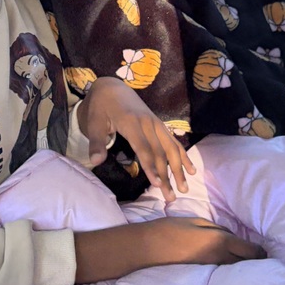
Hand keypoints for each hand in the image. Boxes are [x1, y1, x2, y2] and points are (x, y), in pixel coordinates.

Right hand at [75, 218, 264, 283]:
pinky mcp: (202, 276)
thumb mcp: (196, 222)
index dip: (261, 254)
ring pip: (235, 272)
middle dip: (256, 265)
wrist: (149, 248)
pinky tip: (229, 271)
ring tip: (247, 267)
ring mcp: (211, 269)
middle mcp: (219, 258)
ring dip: (243, 270)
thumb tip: (232, 237)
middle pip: (247, 266)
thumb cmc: (171, 229)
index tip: (265, 254)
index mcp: (220, 242)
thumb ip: (218, 229)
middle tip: (261, 263)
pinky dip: (229, 273)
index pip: (251, 252)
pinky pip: (223, 274)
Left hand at [77, 77, 195, 200]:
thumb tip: (95, 161)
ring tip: (184, 188)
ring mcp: (157, 124)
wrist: (112, 88)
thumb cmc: (101, 107)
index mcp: (132, 123)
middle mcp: (148, 123)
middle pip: (160, 152)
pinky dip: (183, 156)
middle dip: (167, 175)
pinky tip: (191, 170)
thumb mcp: (94, 123)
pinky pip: (174, 141)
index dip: (151, 167)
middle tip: (171, 196)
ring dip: (179, 169)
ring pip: (171, 148)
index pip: (144, 149)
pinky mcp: (160, 125)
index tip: (158, 184)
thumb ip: (97, 142)